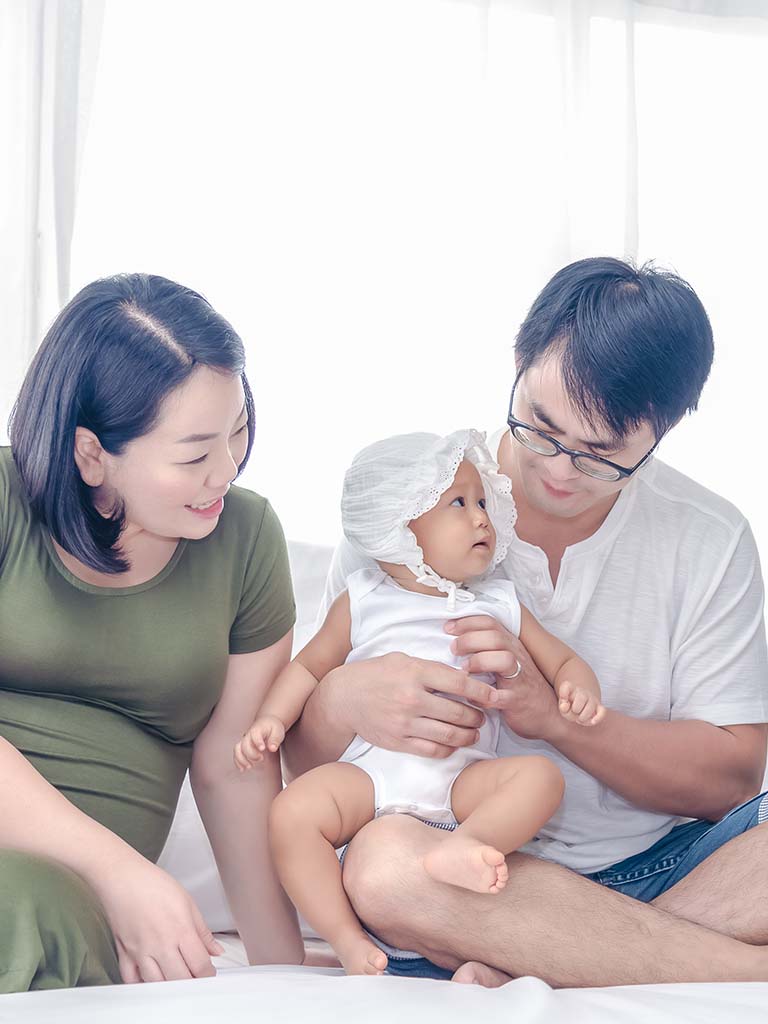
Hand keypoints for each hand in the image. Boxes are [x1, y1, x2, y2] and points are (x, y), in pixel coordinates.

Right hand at [92, 855, 223, 982]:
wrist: (123, 878)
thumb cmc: (153, 884)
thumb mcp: (187, 902)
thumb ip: (202, 930)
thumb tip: (216, 950)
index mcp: (181, 930)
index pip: (200, 964)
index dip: (209, 974)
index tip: (209, 973)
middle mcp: (161, 944)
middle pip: (181, 979)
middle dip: (192, 982)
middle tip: (196, 977)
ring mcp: (141, 952)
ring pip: (158, 984)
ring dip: (170, 986)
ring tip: (177, 978)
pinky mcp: (125, 954)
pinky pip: (132, 980)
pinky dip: (142, 985)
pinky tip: (151, 979)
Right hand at [234, 715, 285, 769]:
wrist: (266, 722)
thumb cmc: (272, 727)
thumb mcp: (277, 731)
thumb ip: (275, 739)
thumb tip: (272, 748)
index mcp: (257, 729)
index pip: (255, 735)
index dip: (258, 742)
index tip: (262, 748)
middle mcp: (248, 735)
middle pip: (245, 744)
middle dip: (251, 754)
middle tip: (261, 758)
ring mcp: (244, 741)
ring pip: (238, 749)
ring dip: (242, 759)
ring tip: (249, 766)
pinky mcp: (242, 746)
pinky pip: (237, 753)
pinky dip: (238, 762)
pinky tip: (242, 768)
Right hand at [329, 652, 498, 758]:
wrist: (343, 698)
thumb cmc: (375, 674)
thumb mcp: (402, 660)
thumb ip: (430, 668)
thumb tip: (461, 676)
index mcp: (414, 673)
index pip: (459, 683)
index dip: (481, 691)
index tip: (493, 695)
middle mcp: (411, 699)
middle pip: (458, 712)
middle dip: (477, 716)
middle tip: (483, 715)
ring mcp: (405, 723)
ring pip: (449, 734)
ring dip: (468, 734)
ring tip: (474, 731)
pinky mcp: (399, 742)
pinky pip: (433, 750)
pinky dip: (449, 748)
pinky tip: (454, 743)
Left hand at [445, 615, 562, 741]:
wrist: (548, 712)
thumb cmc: (519, 685)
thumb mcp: (506, 660)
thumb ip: (487, 648)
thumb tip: (455, 638)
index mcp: (510, 645)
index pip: (490, 623)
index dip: (467, 622)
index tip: (448, 627)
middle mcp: (517, 657)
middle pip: (495, 637)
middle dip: (469, 639)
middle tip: (453, 649)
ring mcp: (519, 679)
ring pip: (504, 659)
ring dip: (479, 662)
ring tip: (464, 670)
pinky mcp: (518, 700)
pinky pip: (501, 696)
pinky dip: (483, 697)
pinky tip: (472, 698)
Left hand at [558, 681, 605, 725]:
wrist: (581, 706)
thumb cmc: (570, 707)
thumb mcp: (563, 708)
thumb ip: (562, 707)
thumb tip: (565, 706)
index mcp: (571, 689)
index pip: (566, 686)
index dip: (563, 693)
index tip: (563, 700)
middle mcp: (582, 692)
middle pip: (581, 697)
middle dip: (575, 709)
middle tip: (574, 712)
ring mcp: (592, 699)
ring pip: (590, 706)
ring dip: (583, 717)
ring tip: (580, 719)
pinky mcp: (599, 707)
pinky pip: (602, 711)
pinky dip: (597, 718)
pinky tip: (592, 722)